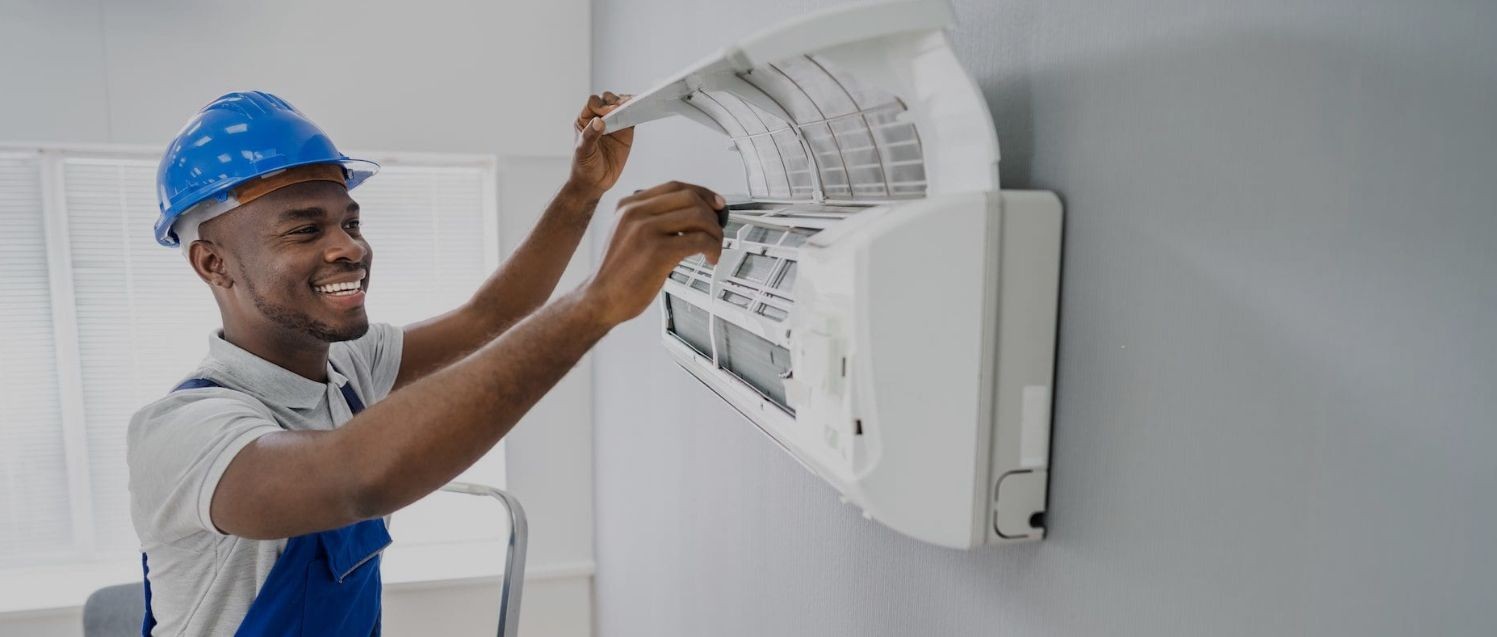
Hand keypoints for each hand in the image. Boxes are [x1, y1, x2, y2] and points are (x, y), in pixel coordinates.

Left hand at [570, 92, 633, 197]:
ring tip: (632, 106)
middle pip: (607, 100)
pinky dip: (636, 112)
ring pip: (620, 105)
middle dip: (614, 101)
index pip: (593, 103)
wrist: (595, 182)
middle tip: (620, 109)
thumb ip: (590, 136)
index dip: (601, 105)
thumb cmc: (584, 166)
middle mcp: (599, 118)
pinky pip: (632, 117)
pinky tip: (640, 110)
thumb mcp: (584, 151)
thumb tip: (599, 121)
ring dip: (626, 103)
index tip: (607, 113)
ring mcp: (613, 123)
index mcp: (584, 120)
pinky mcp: (625, 131)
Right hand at [582, 181, 725, 325]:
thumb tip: (690, 216)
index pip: (674, 186)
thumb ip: (650, 220)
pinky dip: (713, 248)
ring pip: (698, 216)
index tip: (716, 204)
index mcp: (628, 205)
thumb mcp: (626, 235)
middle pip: (689, 197)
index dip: (702, 193)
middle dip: (711, 214)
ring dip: (715, 232)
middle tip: (717, 231)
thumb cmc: (618, 275)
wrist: (600, 300)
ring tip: (714, 248)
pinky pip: (699, 240)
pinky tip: (710, 258)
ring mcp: (646, 229)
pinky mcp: (658, 250)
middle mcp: (635, 212)